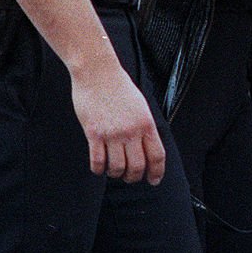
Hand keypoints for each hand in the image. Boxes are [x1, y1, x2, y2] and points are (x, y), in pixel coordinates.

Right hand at [71, 61, 165, 185]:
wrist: (98, 72)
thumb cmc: (118, 86)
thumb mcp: (140, 105)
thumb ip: (143, 126)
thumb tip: (146, 146)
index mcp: (146, 123)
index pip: (157, 155)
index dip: (157, 172)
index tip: (154, 180)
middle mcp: (131, 130)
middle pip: (138, 167)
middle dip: (134, 177)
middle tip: (130, 177)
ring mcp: (112, 133)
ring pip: (118, 168)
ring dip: (116, 174)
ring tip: (114, 170)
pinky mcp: (94, 134)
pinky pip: (97, 162)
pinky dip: (99, 169)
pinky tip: (100, 167)